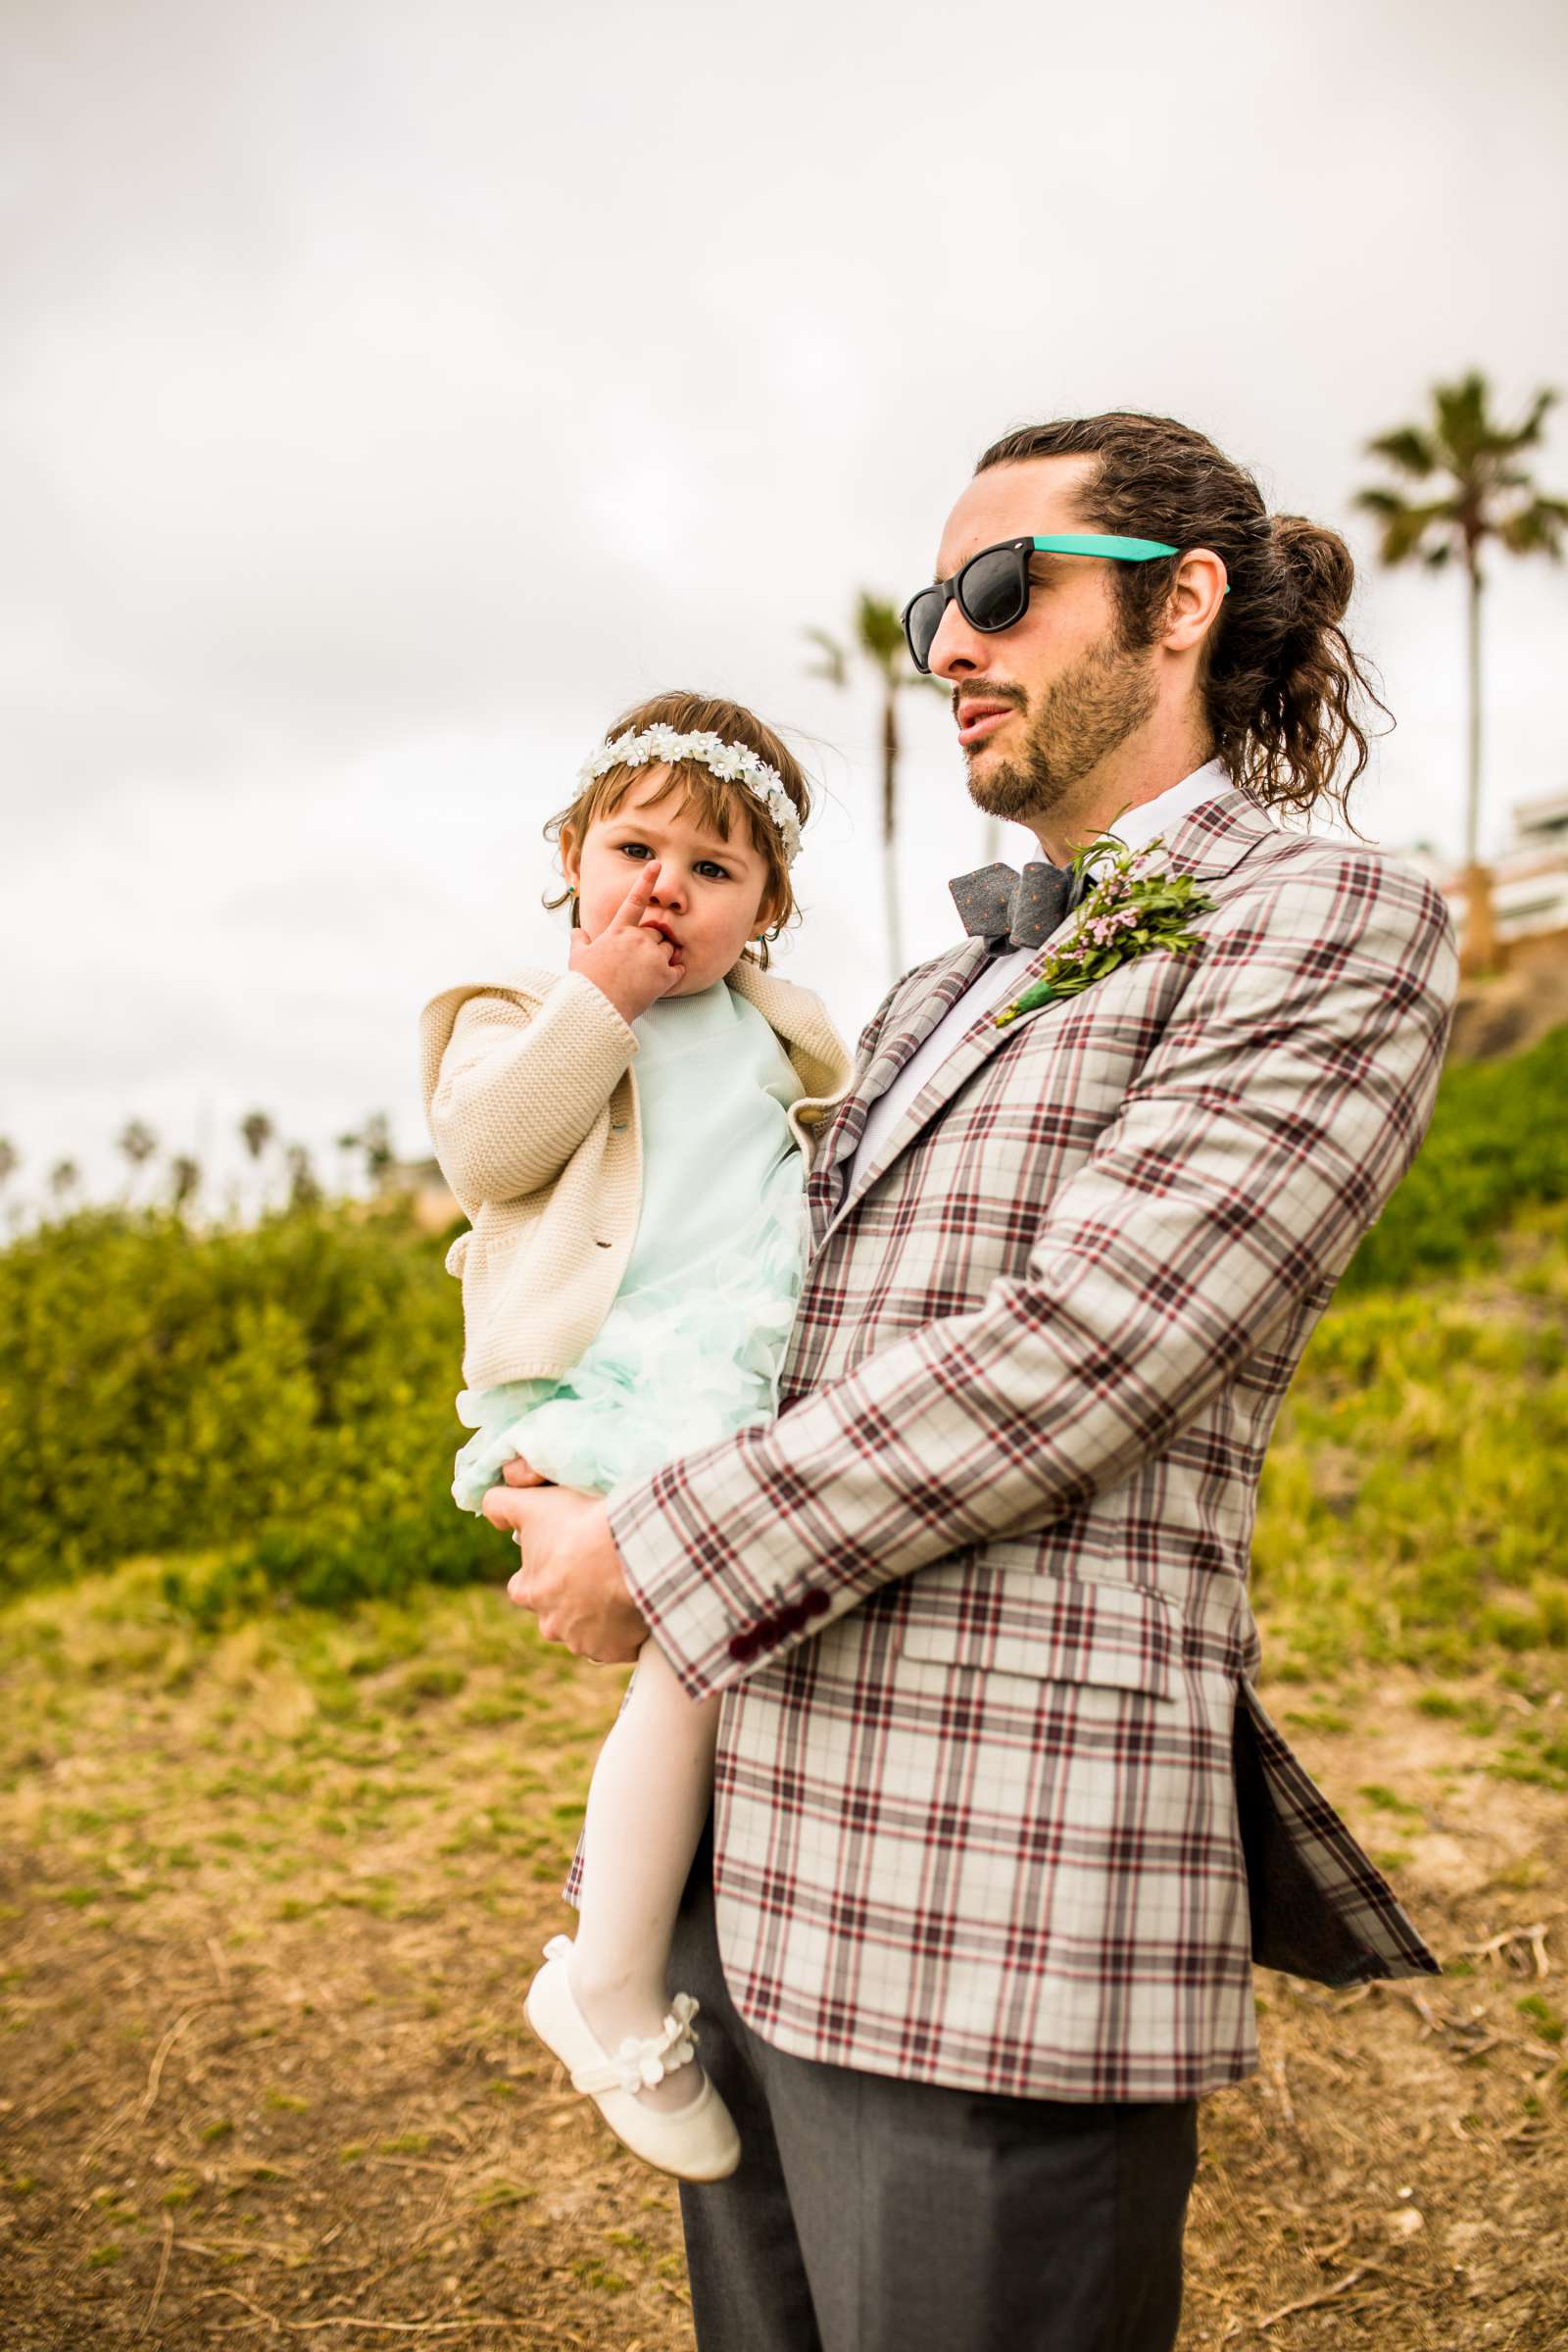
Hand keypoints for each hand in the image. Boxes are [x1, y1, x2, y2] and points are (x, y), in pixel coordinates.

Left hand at [481, 1482, 647, 1663]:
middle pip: (558, 1611)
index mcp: (527, 1594)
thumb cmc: (579, 1528)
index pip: (525, 1585)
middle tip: (597, 1566)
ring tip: (622, 1581)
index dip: (543, 1567)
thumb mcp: (531, 1504)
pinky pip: (620, 1643)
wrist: (629, 1554)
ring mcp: (584, 1643)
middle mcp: (550, 1626)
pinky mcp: (616, 1651)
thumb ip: (500, 1504)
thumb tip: (491, 1511)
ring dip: (601, 1612)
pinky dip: (627, 1629)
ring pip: (590, 1628)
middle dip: (573, 1595)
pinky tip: (637, 1603)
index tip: (565, 1551)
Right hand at [569, 862, 683, 1024]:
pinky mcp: (664, 976)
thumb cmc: (586, 984)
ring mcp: (653, 956)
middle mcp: (638, 939)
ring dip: (661, 958)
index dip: (645, 881)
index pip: (634, 900)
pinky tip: (659, 982)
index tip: (656, 864)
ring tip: (643, 975)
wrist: (597, 1009)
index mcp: (617, 932)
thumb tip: (578, 931)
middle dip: (650, 944)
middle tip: (635, 964)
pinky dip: (673, 973)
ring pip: (667, 948)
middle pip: (655, 932)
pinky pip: (678, 968)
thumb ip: (580, 941)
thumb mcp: (577, 958)